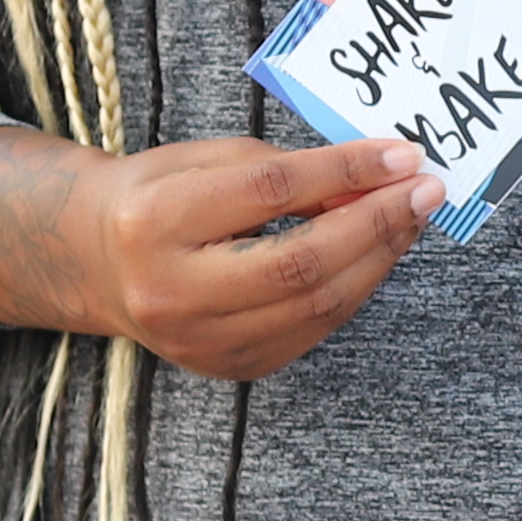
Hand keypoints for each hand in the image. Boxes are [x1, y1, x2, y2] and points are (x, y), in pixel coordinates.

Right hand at [0, 124, 438, 378]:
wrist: (95, 262)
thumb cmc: (157, 195)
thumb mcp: (205, 161)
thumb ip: (284, 169)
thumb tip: (376, 178)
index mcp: (154, 220)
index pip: (271, 191)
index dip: (346, 171)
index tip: (402, 153)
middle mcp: (171, 291)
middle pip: (300, 262)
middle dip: (376, 223)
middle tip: (426, 190)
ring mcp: (199, 341)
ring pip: (316, 305)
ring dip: (378, 259)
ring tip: (411, 218)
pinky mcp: (228, 367)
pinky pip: (312, 330)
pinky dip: (354, 290)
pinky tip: (376, 254)